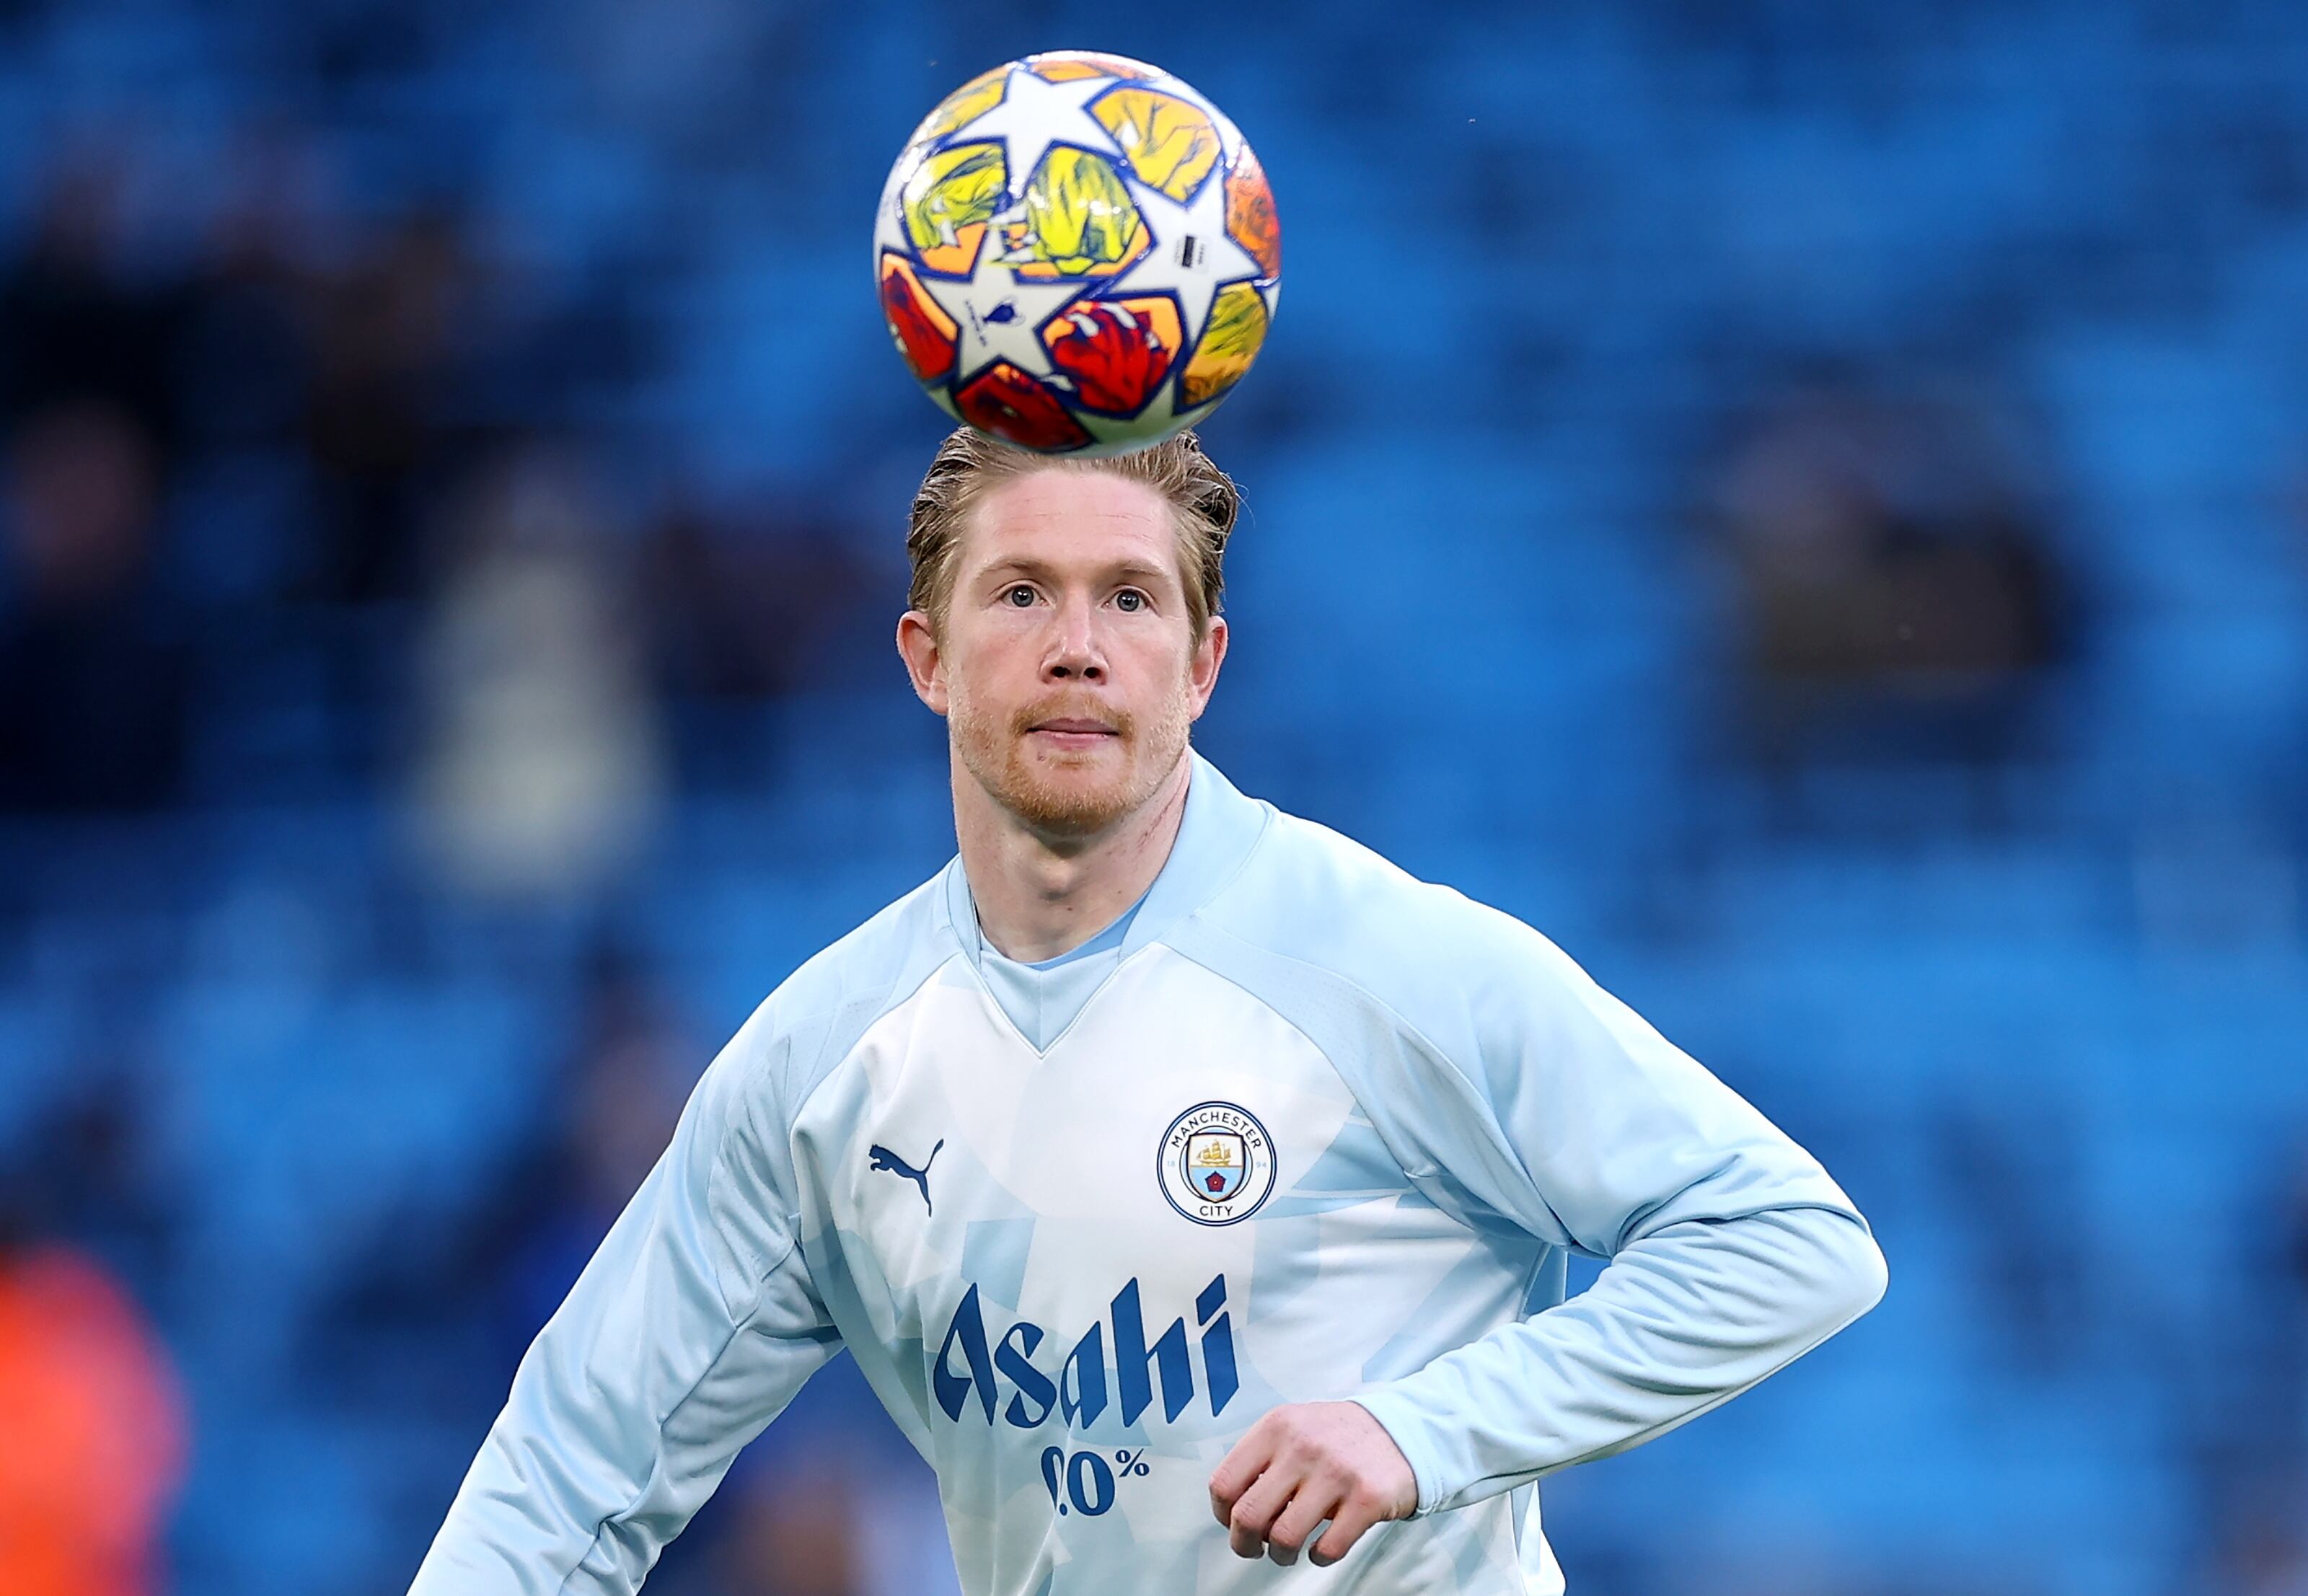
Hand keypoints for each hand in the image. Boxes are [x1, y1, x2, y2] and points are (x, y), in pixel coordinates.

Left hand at [1206, 1401, 1417, 1567]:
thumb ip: (1261, 1459)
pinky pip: (1328, 1548)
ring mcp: (1336, 1472)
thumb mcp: (1293, 1427)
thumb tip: (1233, 1509)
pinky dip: (1319, 1557)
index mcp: (1276, 1427)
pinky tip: (1321, 1547)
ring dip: (1281, 1555)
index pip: (1224, 1483)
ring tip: (1288, 1551)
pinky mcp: (1367, 1498)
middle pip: (1248, 1515)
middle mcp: (1303, 1446)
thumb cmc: (1337, 1437)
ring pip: (1284, 1537)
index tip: (1233, 1523)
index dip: (1222, 1515)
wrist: (1401, 1430)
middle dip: (1244, 1544)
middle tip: (1255, 1548)